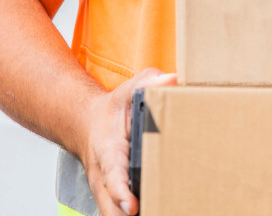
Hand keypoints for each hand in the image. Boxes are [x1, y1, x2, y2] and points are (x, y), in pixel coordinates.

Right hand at [81, 68, 176, 215]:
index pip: (113, 177)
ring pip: (113, 214)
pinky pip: (118, 213)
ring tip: (162, 210)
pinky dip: (134, 213)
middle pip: (111, 207)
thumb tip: (172, 79)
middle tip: (154, 211)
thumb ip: (149, 83)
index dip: (121, 193)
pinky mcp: (113, 197)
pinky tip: (159, 208)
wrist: (89, 124)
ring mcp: (107, 191)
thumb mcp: (129, 91)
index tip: (133, 206)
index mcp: (108, 152)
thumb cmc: (112, 111)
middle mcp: (104, 177)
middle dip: (125, 213)